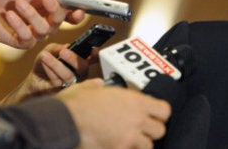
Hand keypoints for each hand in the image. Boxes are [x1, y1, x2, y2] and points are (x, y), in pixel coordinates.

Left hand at [0, 0, 84, 48]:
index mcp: (51, 8)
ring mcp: (35, 33)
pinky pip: (27, 37)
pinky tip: (9, 14)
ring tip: (18, 3)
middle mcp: (46, 21)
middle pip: (59, 21)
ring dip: (31, 14)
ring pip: (44, 29)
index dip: (77, 14)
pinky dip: (18, 24)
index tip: (77, 9)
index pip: (70, 14)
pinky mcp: (22, 42)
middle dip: (54, 10)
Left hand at [0, 43, 92, 104]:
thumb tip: (64, 47)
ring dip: (56, 64)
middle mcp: (78, 74)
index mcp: (79, 63)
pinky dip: (49, 70)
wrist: (33, 80)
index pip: (92, 59)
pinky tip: (43, 64)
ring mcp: (71, 84)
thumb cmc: (44, 65)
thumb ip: (56, 48)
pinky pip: (57, 81)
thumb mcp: (49, 51)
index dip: (95, 55)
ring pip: (69, 75)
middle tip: (63, 52)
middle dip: (73, 59)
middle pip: (83, 67)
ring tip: (45, 56)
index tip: (94, 50)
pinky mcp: (62, 91)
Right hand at [56, 79, 171, 148]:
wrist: (63, 120)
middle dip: (151, 131)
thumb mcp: (88, 87)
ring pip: (148, 146)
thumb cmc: (75, 103)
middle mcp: (136, 120)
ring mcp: (128, 138)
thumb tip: (97, 84)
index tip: (154, 115)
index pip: (164, 110)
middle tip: (141, 129)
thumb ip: (97, 86)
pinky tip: (117, 145)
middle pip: (160, 130)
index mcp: (135, 102)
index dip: (160, 114)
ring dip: (140, 143)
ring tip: (129, 140)